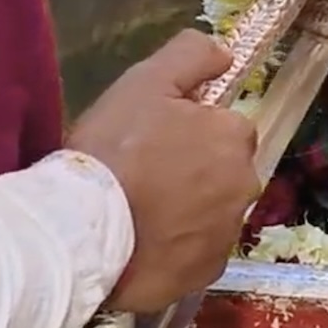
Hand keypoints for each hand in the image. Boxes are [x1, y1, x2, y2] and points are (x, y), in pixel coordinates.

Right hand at [68, 30, 257, 311]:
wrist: (83, 233)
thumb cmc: (114, 150)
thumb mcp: (145, 81)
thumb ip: (192, 55)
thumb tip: (225, 54)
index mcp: (234, 137)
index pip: (225, 125)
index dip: (191, 128)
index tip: (155, 138)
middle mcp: (244, 186)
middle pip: (224, 170)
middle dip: (196, 170)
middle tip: (146, 174)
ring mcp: (228, 234)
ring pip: (213, 212)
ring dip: (190, 209)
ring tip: (141, 211)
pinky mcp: (208, 272)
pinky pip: (199, 251)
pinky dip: (180, 247)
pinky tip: (145, 243)